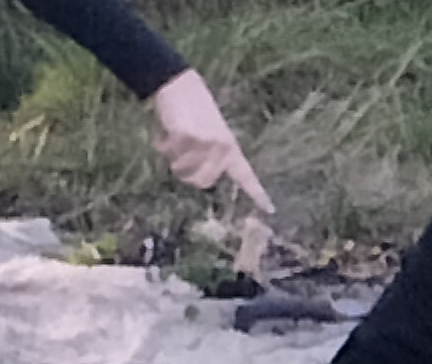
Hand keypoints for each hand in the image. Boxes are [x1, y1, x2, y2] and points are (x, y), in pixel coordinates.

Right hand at [143, 70, 262, 212]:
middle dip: (185, 173)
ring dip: (170, 156)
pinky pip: (166, 153)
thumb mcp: (210, 135)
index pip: (246, 176)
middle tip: (179, 155)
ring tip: (176, 135)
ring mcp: (206, 143)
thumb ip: (211, 156)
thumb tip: (200, 180)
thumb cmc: (192, 112)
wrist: (180, 85)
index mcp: (232, 149)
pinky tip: (167, 129)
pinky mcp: (187, 137)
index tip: (270, 210)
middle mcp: (222, 148)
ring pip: (180, 170)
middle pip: (201, 183)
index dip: (257, 194)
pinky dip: (161, 143)